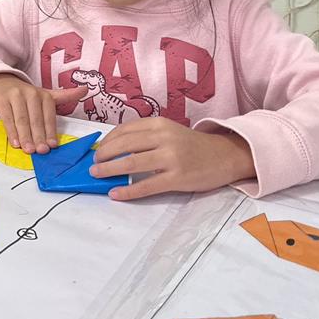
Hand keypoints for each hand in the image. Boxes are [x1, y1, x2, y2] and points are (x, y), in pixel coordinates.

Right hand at [0, 73, 87, 154]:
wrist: (2, 82)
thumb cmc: (26, 94)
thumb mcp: (45, 94)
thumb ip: (65, 96)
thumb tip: (86, 89)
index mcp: (44, 95)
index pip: (48, 115)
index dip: (50, 131)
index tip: (52, 145)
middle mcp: (31, 94)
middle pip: (35, 119)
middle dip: (39, 136)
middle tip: (41, 151)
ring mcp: (15, 96)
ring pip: (22, 120)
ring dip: (26, 136)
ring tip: (29, 150)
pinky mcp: (2, 101)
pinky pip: (7, 118)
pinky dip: (11, 132)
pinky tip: (15, 143)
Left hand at [90, 117, 255, 200]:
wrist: (225, 156)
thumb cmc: (192, 145)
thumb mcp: (170, 132)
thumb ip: (147, 136)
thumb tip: (114, 147)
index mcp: (160, 124)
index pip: (125, 129)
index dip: (107, 140)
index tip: (97, 149)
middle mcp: (164, 138)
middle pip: (124, 145)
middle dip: (104, 154)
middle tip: (93, 163)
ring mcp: (171, 158)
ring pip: (131, 164)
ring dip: (109, 170)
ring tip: (97, 175)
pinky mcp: (177, 178)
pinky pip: (146, 186)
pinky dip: (127, 190)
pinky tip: (115, 194)